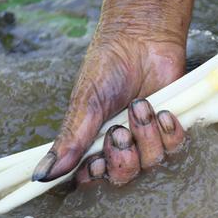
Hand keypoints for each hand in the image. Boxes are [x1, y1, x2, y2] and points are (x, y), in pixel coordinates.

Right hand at [32, 31, 184, 181]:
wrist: (143, 38)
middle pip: (124, 177)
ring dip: (145, 135)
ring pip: (151, 163)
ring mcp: (150, 140)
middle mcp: (122, 147)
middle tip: (118, 131)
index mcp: (94, 144)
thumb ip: (69, 142)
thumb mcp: (84, 104)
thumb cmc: (108, 67)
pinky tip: (163, 111)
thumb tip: (41, 176)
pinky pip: (176, 148)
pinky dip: (169, 132)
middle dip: (122, 157)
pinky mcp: (174, 129)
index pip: (93, 179)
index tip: (97, 162)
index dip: (97, 176)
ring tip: (140, 106)